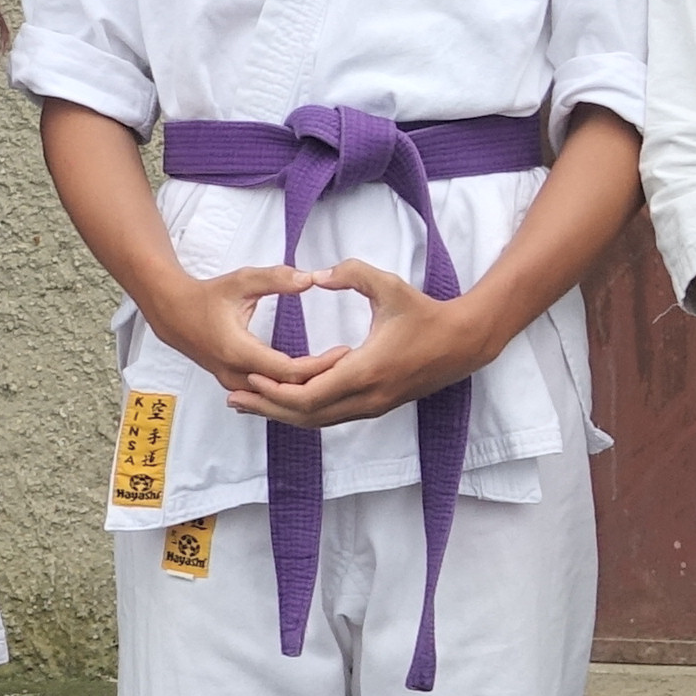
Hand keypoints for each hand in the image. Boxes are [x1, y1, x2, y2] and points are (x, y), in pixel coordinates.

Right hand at [134, 259, 332, 400]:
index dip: (319, 366)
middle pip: (286, 390)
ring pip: (276, 398)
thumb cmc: (207, 296)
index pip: (287, 371)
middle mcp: (235, 374)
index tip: (344, 352)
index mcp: (238, 351)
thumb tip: (310, 278)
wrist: (172, 314)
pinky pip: (267, 395)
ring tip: (336, 376)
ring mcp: (232, 383)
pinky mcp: (233, 384)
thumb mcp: (242, 281)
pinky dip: (290, 390)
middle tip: (349, 366)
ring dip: (305, 389)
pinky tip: (312, 383)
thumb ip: (277, 278)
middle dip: (318, 380)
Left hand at [227, 260, 493, 430]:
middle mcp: (366, 397)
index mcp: (365, 371)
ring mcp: (372, 407)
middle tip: (233, 399)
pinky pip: (331, 417)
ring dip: (282, 414)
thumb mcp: (389, 286)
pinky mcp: (375, 407)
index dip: (276, 390)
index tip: (249, 377)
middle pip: (306, 415)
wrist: (462, 343)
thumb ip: (351, 274)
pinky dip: (303, 412)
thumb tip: (317, 274)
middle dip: (267, 408)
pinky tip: (283, 403)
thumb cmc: (424, 313)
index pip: (310, 395)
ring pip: (318, 421)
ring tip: (249, 405)